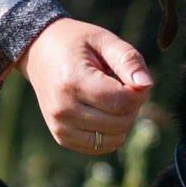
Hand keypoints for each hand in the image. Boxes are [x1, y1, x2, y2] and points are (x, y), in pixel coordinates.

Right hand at [22, 15, 151, 154]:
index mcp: (73, 82)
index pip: (122, 102)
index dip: (139, 92)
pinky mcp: (61, 137)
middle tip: (124, 86)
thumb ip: (128, 59)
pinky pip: (100, 147)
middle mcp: (63, 109)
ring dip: (122, 121)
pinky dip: (110, 132)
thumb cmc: (76, 43)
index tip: (135, 78)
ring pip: (114, 139)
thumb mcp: (104, 40)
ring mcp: (60, 127)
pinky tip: (102, 112)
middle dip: (133, 106)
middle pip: (121, 123)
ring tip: (112, 99)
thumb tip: (146, 84)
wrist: (39, 52)